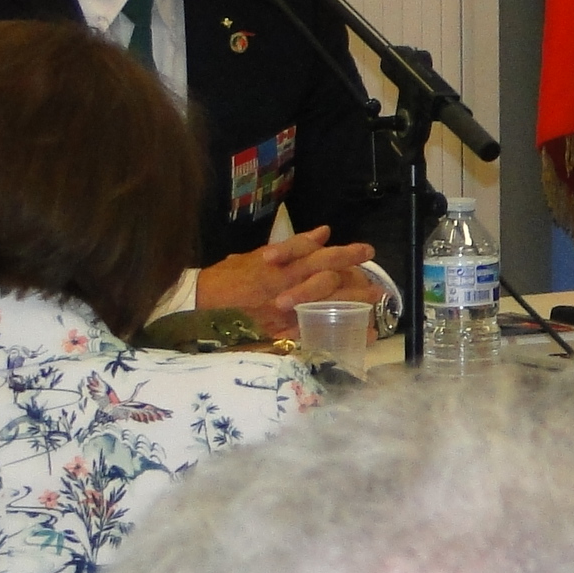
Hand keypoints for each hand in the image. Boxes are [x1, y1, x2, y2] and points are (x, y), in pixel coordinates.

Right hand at [196, 226, 384, 340]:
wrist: (195, 304)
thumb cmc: (226, 278)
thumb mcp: (256, 256)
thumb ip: (292, 246)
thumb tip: (322, 233)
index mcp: (279, 265)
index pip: (318, 256)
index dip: (345, 254)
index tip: (367, 252)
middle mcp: (283, 286)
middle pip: (326, 281)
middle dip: (355, 284)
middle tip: (378, 289)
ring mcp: (279, 311)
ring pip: (321, 308)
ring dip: (350, 310)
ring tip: (372, 313)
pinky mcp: (273, 332)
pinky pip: (307, 336)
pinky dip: (332, 336)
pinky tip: (352, 339)